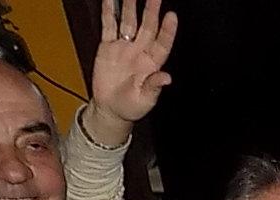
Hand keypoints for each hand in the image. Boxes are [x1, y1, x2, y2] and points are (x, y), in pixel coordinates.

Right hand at [90, 0, 176, 135]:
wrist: (110, 108)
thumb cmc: (131, 106)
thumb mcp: (145, 100)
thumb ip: (153, 87)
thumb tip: (167, 78)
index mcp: (152, 64)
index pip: (162, 44)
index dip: (167, 31)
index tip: (171, 16)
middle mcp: (140, 52)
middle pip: (147, 27)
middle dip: (151, 10)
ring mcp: (124, 47)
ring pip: (129, 22)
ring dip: (130, 6)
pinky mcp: (108, 47)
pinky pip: (108, 26)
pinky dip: (108, 12)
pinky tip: (109, 0)